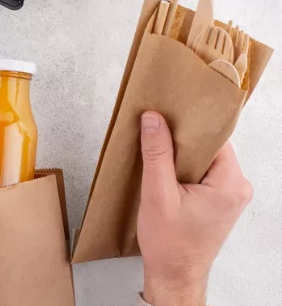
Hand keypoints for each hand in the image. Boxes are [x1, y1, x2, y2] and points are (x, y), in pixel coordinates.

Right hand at [137, 111, 252, 305]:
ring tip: (158, 162)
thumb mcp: (157, 194)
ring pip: (204, 161)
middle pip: (209, 147)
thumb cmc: (169, 243)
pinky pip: (203, 174)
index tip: (166, 116)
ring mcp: (230, 195)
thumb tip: (153, 119)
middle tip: (156, 140)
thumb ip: (156, 153)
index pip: (213, 138)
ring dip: (180, 158)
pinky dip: (184, 171)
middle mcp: (238, 187)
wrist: (174, 275)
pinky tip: (165, 177)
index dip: (188, 126)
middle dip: (181, 143)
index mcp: (231, 183)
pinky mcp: (220, 202)